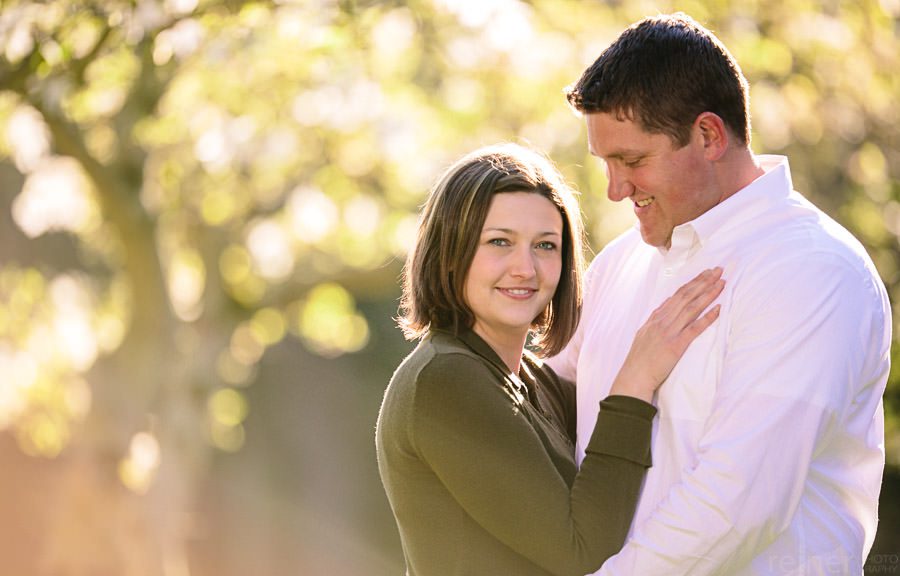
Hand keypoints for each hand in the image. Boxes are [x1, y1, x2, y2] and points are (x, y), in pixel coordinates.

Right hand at [610, 267, 724, 402]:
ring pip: (691, 308)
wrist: (634, 376)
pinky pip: (694, 328)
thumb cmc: (638, 360)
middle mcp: (663, 321)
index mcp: (655, 318)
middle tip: (718, 270)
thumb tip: (663, 312)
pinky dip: (707, 317)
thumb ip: (654, 322)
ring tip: (721, 283)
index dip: (692, 283)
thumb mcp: (643, 335)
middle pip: (686, 296)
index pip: (677, 295)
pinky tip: (718, 309)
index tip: (704, 274)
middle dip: (703, 282)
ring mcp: (669, 332)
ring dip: (708, 294)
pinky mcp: (676, 345)